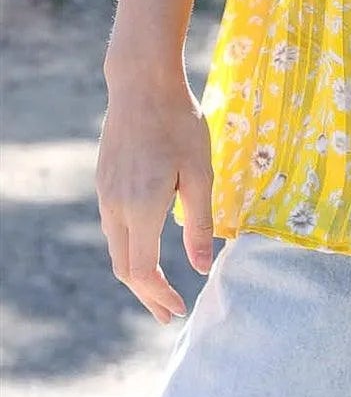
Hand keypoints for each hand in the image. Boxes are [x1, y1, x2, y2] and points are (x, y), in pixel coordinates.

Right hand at [96, 76, 214, 324]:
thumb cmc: (179, 123)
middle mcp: (116, 207)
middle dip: (146, 295)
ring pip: (116, 247)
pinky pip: (113, 226)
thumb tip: (201, 268)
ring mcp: (106, 193)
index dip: (159, 296)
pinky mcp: (104, 180)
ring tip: (158, 286)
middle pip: (124, 267)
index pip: (142, 271)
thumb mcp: (200, 172)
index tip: (179, 309)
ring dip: (136, 272)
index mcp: (141, 209)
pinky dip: (129, 246)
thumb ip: (200, 223)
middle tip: (168, 313)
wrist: (141, 83)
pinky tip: (146, 243)